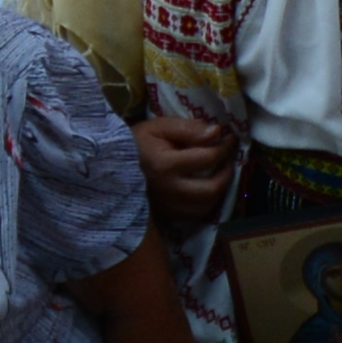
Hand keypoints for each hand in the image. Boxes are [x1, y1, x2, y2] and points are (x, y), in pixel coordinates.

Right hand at [132, 112, 235, 226]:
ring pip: (205, 206)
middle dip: (227, 173)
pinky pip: (194, 215)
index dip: (225, 147)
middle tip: (229, 159)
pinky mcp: (165, 214)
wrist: (112, 165)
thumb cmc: (136, 143)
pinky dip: (206, 203)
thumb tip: (217, 133)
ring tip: (220, 173)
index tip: (229, 137)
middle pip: (211, 189)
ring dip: (219, 190)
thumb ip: (189, 129)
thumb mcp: (159, 127)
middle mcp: (169, 190)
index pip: (208, 158)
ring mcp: (167, 206)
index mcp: (166, 165)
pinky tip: (206, 188)